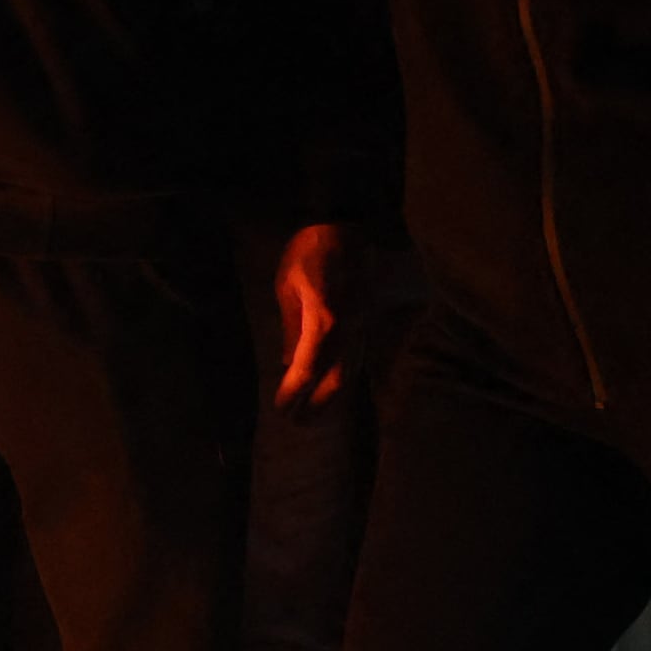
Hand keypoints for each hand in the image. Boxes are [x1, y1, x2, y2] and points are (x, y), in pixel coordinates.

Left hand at [270, 221, 351, 409]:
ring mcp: (364, 327)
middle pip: (337, 381)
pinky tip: (334, 391)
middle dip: (317, 407)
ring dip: (332, 398)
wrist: (356, 226)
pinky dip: (344, 378)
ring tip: (311, 417)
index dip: (295, 394)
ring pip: (351, 372)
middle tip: (296, 424)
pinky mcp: (369, 322)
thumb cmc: (314, 251)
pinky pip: (357, 357)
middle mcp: (350, 330)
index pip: (309, 369)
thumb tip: (287, 363)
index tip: (281, 409)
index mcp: (326, 321)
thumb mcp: (289, 286)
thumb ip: (292, 327)